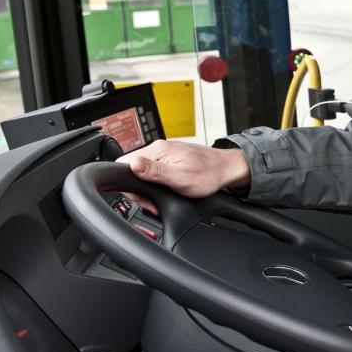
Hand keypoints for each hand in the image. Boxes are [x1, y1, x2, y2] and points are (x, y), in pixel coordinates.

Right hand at [115, 140, 250, 210]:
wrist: (226, 169)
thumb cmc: (208, 174)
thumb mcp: (181, 178)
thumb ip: (155, 172)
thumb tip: (133, 164)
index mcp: (157, 151)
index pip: (124, 163)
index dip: (126, 184)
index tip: (141, 196)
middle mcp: (158, 149)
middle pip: (131, 171)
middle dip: (139, 190)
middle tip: (154, 202)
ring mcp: (163, 154)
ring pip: (142, 173)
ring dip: (148, 189)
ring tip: (163, 197)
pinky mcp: (169, 160)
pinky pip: (153, 172)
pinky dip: (156, 184)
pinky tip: (166, 190)